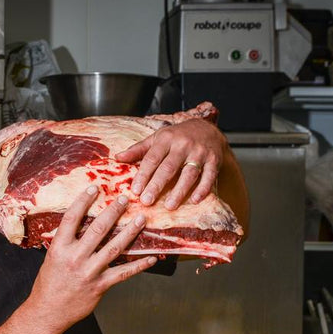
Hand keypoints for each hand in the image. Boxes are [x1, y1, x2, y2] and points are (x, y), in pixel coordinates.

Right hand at [27, 187, 155, 326]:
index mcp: (59, 248)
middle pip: (98, 230)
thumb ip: (66, 242)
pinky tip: (152, 257)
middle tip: (125, 198)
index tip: (94, 188)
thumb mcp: (51, 258)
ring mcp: (89, 272)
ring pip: (114, 248)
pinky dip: (139, 265)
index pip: (72, 219)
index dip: (83, 201)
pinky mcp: (100, 286)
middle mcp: (74, 258)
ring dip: (130, 232)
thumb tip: (81, 224)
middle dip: (113, 211)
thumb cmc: (49, 284)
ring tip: (141, 219)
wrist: (48, 312)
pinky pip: (124, 273)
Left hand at [113, 119, 229, 209]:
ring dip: (180, 191)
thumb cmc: (177, 136)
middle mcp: (183, 145)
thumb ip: (138, 149)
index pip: (152, 158)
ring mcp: (200, 152)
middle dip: (157, 185)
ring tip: (169, 206)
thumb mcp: (157, 138)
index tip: (135, 191)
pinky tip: (195, 200)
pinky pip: (209, 176)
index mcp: (166, 139)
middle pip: (169, 167)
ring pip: (189, 173)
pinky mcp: (214, 160)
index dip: (143, 175)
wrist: (207, 128)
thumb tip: (117, 158)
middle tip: (147, 201)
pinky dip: (203, 189)